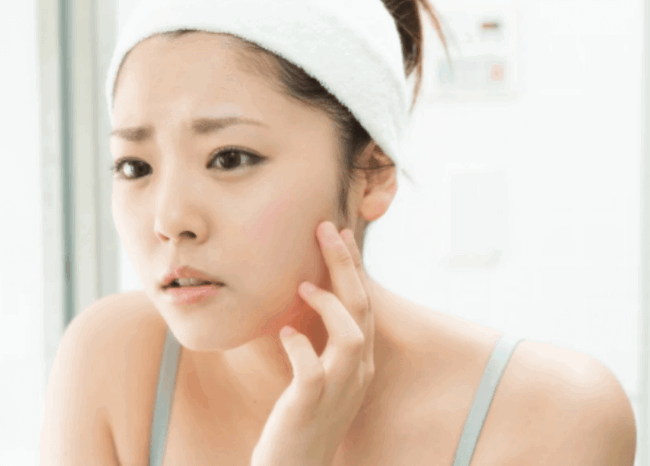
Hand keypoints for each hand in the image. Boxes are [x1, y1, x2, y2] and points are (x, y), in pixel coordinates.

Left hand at [250, 222, 374, 465]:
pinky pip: (312, 370)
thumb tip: (303, 298)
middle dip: (346, 266)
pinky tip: (285, 334)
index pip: (364, 304)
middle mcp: (357, 373)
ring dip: (330, 306)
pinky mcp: (311, 405)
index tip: (339, 232)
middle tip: (327, 229)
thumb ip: (317, 341)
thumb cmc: (300, 418)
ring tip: (303, 286)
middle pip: (362, 309)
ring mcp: (338, 390)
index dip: (353, 267)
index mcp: (359, 362)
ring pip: (351, 336)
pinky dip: (301, 347)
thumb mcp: (315, 374)